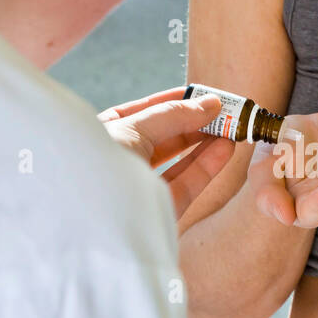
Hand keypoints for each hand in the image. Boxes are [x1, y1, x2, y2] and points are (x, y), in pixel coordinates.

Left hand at [99, 87, 234, 220]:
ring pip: (178, 161)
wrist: (85, 224)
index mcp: (103, 136)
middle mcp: (120, 160)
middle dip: (195, 122)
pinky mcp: (157, 211)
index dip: (175, 101)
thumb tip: (211, 103)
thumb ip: (172, 115)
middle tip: (227, 111)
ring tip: (232, 128)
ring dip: (206, 143)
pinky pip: (186, 185)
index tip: (205, 94)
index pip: (143, 112)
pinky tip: (226, 148)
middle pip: (164, 137)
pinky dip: (206, 166)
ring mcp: (139, 188)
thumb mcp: (130, 128)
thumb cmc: (93, 165)